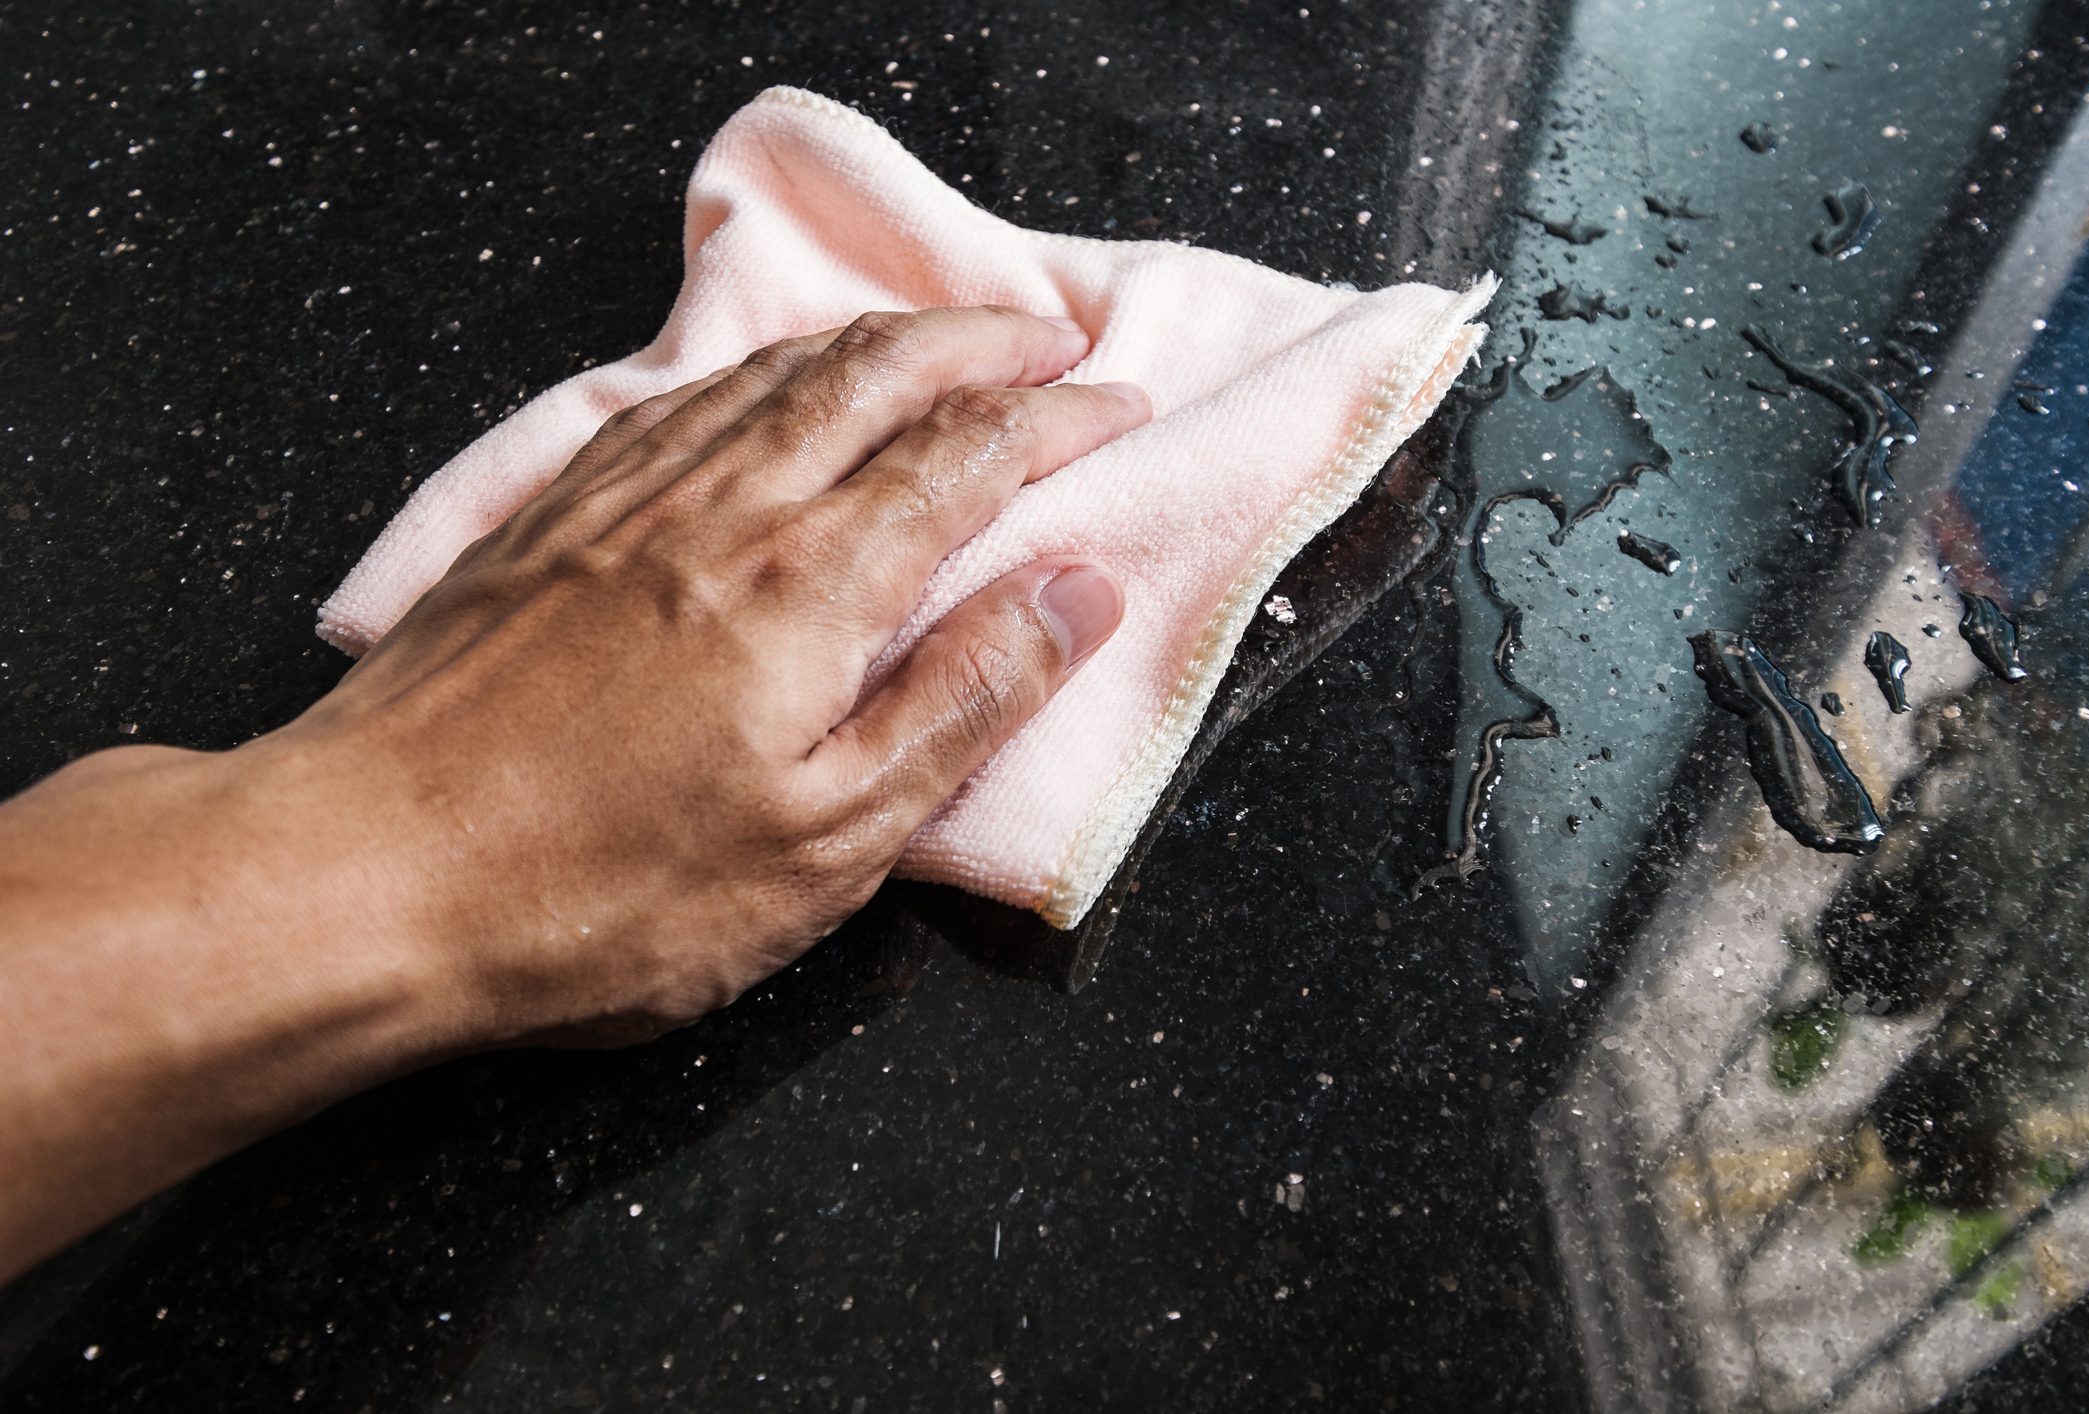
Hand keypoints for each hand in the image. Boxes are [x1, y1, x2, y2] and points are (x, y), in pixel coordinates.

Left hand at [281, 304, 1143, 1044]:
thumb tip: (1078, 591)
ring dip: (878, 341)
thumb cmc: (602, 891)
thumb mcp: (828, 840)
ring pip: (778, 371)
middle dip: (979, 342)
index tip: (1116, 408)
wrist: (363, 873)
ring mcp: (624, 500)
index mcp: (809, 585)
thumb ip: (963, 700)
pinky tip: (768, 390)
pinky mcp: (550, 518)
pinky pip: (684, 398)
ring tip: (936, 342)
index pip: (967, 455)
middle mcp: (722, 507)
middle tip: (1047, 342)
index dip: (1057, 420)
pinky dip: (764, 370)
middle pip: (876, 374)